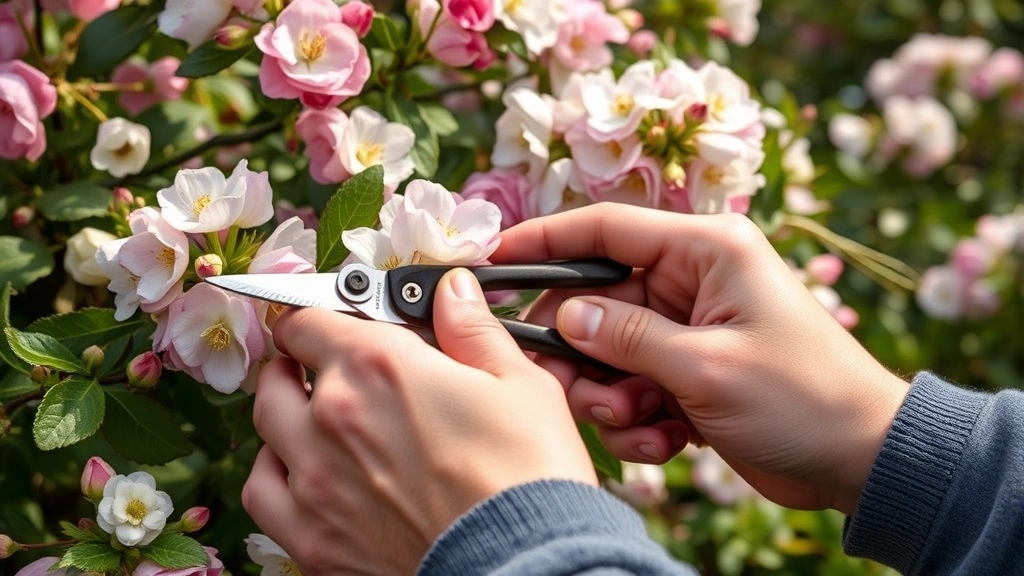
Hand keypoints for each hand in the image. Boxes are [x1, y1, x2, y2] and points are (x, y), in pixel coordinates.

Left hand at [242, 269, 596, 574]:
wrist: (523, 564)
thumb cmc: (529, 475)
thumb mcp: (520, 383)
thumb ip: (473, 329)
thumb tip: (452, 290)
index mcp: (379, 365)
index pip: (311, 319)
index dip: (320, 313)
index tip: (333, 320)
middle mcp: (332, 415)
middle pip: (279, 371)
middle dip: (298, 360)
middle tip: (324, 364)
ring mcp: (314, 480)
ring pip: (266, 426)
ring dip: (283, 411)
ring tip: (312, 415)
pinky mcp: (312, 538)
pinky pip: (261, 491)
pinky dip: (273, 472)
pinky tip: (299, 472)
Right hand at [494, 204, 909, 514]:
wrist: (860, 460)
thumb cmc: (803, 398)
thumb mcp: (707, 366)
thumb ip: (627, 337)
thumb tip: (565, 317)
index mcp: (705, 250)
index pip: (605, 229)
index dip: (543, 242)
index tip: (491, 261)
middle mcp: (690, 280)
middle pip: (595, 299)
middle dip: (580, 352)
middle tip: (573, 393)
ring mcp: (685, 328)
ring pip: (605, 350)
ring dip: (608, 395)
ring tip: (641, 425)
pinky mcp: (684, 371)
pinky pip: (628, 385)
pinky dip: (633, 420)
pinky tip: (665, 442)